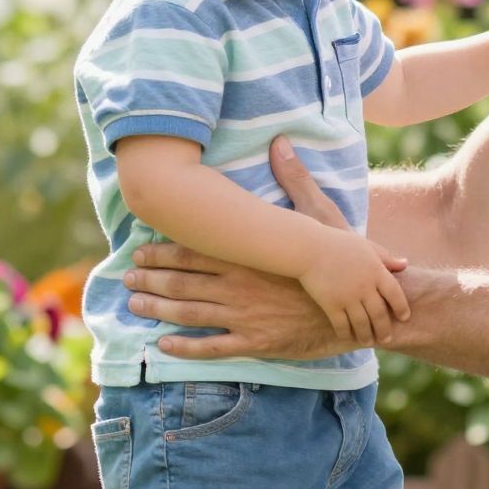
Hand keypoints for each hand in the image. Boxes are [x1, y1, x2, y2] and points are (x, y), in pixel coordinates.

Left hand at [125, 135, 406, 359]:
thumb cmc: (341, 260)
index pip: (194, 252)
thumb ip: (294, 180)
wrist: (364, 306)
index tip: (139, 249)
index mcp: (249, 256)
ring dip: (158, 309)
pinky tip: (163, 344)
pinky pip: (212, 347)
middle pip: (182, 282)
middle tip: (124, 277)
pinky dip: (185, 347)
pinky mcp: (256, 343)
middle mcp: (240, 286)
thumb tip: (282, 141)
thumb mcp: (318, 216)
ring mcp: (246, 316)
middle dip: (149, 279)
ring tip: (133, 305)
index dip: (162, 252)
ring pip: (189, 314)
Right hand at [299, 230, 410, 344]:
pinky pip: (342, 325)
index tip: (404, 318)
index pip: (395, 295)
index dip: (401, 308)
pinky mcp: (331, 305)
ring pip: (362, 324)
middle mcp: (364, 287)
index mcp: (376, 272)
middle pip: (379, 314)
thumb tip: (405, 264)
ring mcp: (347, 298)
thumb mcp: (367, 247)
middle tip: (387, 339)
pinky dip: (346, 333)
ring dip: (367, 336)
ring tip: (369, 342)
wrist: (309, 248)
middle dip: (384, 330)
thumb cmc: (338, 244)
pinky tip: (348, 337)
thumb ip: (387, 257)